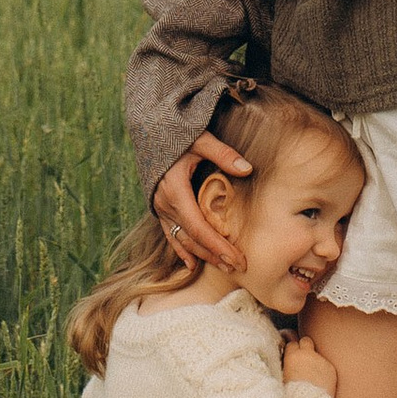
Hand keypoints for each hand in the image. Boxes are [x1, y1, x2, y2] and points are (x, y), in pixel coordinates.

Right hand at [153, 131, 250, 274]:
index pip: (198, 227)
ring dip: (203, 255)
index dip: (217, 246)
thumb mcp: (200, 140)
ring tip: (225, 266)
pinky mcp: (160, 208)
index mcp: (175, 191)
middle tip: (238, 267)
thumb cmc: (177, 135)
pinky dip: (182, 251)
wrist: (149, 130)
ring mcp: (161, 208)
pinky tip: (192, 265)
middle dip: (215, 255)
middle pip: (192, 238)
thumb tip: (247, 168)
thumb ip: (222, 153)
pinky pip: (171, 234)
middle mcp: (165, 204)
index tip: (237, 258)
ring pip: (182, 239)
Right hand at [281, 333, 337, 394]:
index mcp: (293, 356)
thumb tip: (288, 360)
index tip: (293, 354)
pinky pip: (326, 366)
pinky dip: (324, 371)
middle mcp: (307, 354)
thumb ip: (287, 364)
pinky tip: (320, 382)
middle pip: (306, 341)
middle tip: (304, 357)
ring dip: (315, 361)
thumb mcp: (283, 376)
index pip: (292, 343)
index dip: (293, 349)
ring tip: (312, 376)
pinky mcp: (331, 369)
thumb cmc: (291, 394)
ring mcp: (321, 360)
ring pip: (318, 354)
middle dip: (305, 347)